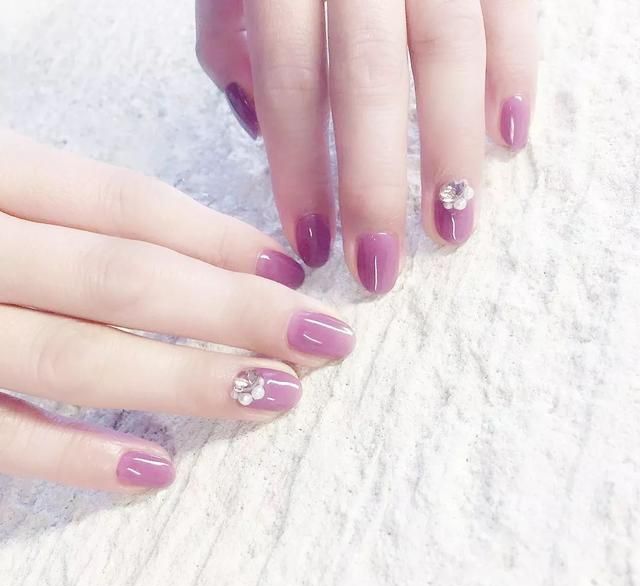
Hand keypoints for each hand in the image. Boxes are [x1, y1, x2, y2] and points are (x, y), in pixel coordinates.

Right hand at [0, 131, 354, 491]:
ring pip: (75, 360)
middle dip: (235, 313)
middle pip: (123, 282)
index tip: (297, 272)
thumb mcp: (2, 182)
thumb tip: (214, 251)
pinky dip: (78, 457)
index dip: (219, 241)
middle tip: (323, 339)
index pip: (125, 206)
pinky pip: (1, 440)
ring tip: (276, 396)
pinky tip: (158, 470)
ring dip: (186, 382)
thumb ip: (73, 205)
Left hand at [196, 0, 536, 292]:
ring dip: (451, 151)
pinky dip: (515, 74)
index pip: (290, 87)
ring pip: (446, 54)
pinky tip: (509, 137)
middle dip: (374, 185)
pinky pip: (511, 9)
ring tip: (452, 228)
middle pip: (369, 84)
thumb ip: (230, 43)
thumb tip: (258, 130)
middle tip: (380, 267)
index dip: (300, 173)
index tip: (312, 246)